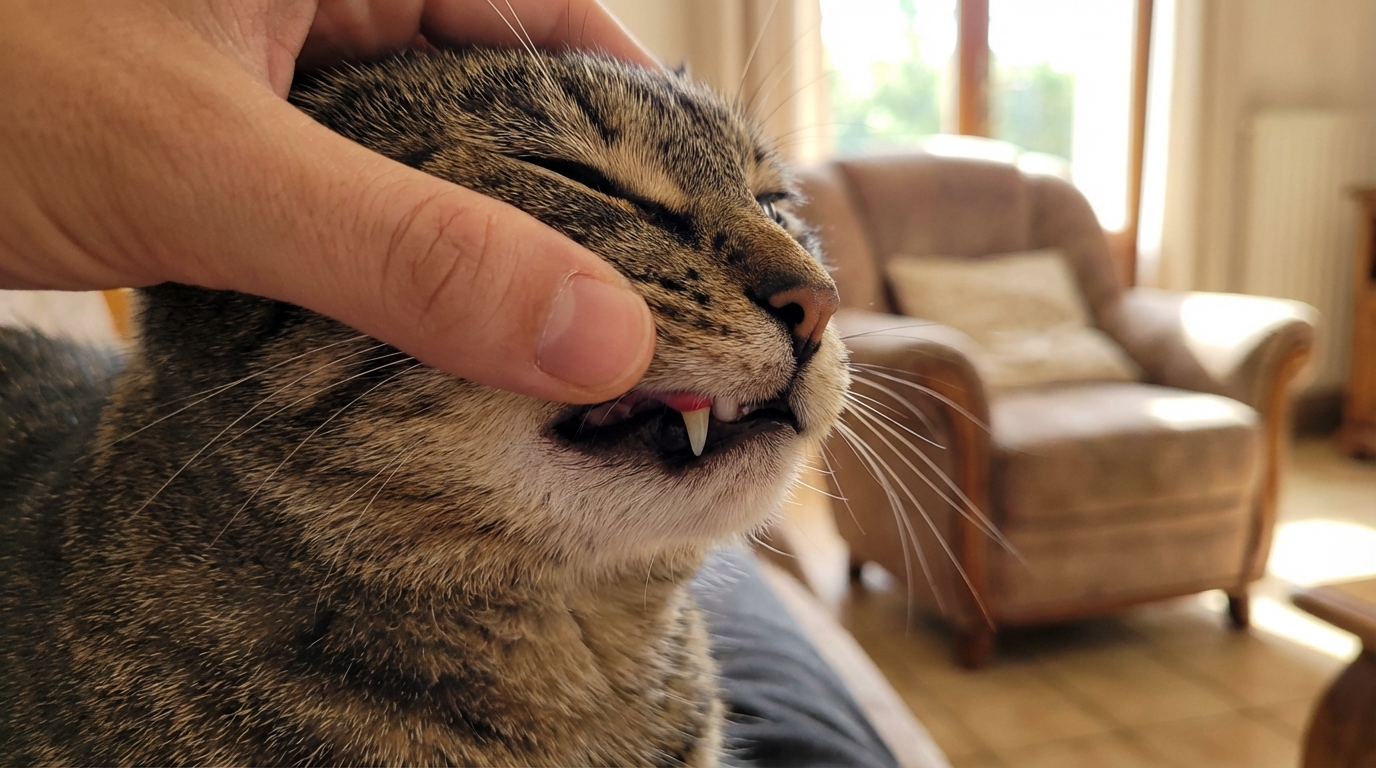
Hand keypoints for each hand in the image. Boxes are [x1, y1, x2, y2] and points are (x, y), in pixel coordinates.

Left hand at [0, 0, 657, 402]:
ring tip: (583, 343)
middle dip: (586, 202)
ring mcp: (277, 61)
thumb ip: (407, 249)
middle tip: (669, 315)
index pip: (555, 23)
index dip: (655, 126)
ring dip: (496, 244)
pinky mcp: (232, 131)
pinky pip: (361, 197)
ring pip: (436, 154)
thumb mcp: (201, 165)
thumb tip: (604, 339)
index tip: (727, 230)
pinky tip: (445, 334)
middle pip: (508, 91)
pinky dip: (407, 263)